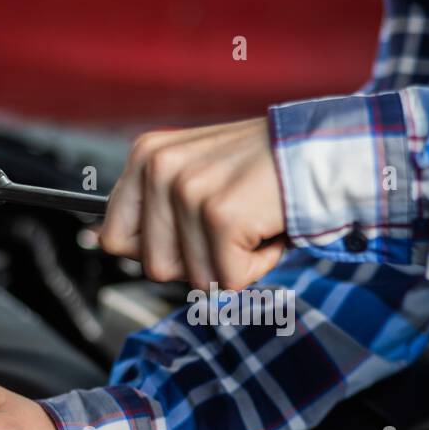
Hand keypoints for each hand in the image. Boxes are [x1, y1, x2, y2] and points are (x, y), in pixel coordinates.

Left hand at [99, 117, 286, 290]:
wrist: (321, 150)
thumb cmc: (263, 167)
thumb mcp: (193, 171)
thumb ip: (154, 204)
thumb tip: (107, 243)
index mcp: (146, 156)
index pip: (114, 238)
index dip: (155, 251)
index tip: (189, 236)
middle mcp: (160, 169)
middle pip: (155, 267)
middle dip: (199, 259)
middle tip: (231, 225)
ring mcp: (189, 192)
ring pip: (194, 277)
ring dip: (233, 261)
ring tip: (252, 220)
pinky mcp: (221, 217)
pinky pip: (228, 279)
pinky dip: (258, 265)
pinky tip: (268, 228)